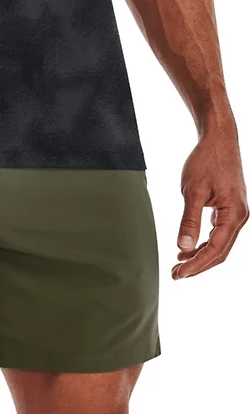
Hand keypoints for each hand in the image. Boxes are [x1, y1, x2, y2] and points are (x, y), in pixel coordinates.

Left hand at [173, 126, 247, 279]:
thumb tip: (184, 247)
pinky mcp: (228, 210)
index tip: (179, 274)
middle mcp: (239, 216)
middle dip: (198, 266)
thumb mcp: (193, 192)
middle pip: (220, 253)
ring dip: (199, 257)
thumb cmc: (207, 160)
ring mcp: (235, 214)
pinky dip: (203, 244)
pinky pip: (218, 234)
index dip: (196, 265)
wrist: (218, 138)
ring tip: (179, 265)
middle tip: (176, 275)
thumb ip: (189, 221)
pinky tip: (187, 249)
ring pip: (219, 245)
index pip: (215, 249)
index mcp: (234, 214)